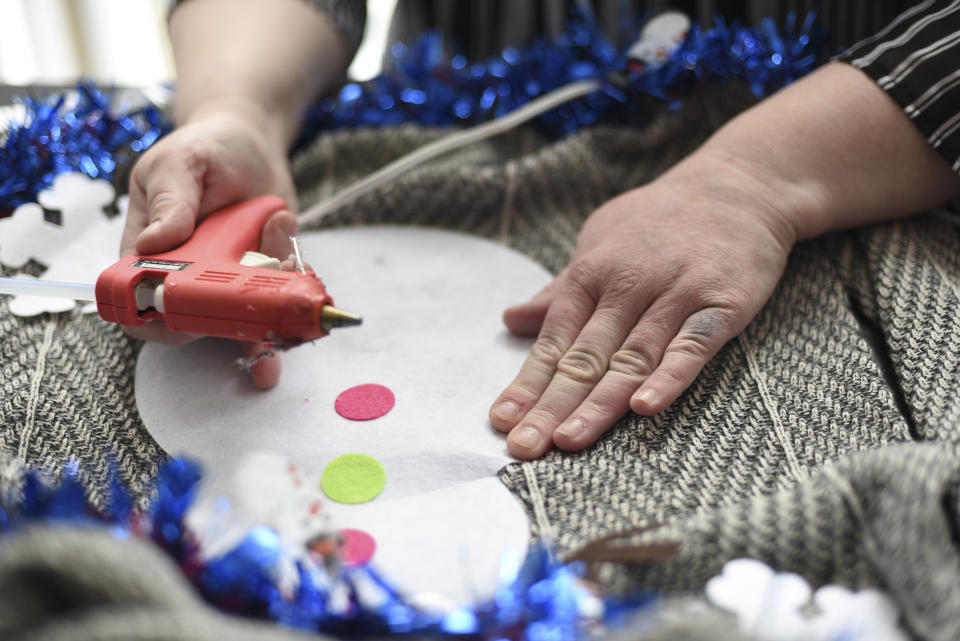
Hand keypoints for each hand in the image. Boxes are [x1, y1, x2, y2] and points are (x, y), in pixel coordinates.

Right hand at [120, 107, 297, 389]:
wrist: (252, 143)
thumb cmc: (206, 148)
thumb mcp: (180, 164)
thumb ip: (168, 203)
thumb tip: (148, 244)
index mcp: (149, 252)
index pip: (141, 305)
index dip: (164, 320)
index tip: (197, 308)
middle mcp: (188, 274)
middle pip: (203, 318)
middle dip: (234, 307)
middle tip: (260, 264)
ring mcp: (229, 277)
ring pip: (248, 311)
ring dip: (270, 290)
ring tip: (280, 236)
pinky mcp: (265, 274)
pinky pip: (279, 296)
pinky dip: (293, 285)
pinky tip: (294, 250)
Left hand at [489, 154, 797, 457]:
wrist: (737, 186)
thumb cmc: (658, 222)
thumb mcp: (599, 243)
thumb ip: (560, 290)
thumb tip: (511, 320)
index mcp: (591, 274)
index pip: (553, 340)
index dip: (527, 383)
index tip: (502, 421)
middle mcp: (627, 286)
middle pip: (585, 357)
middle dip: (551, 405)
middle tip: (524, 447)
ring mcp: (674, 294)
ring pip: (632, 359)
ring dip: (599, 403)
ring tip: (569, 441)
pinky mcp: (720, 303)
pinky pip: (692, 346)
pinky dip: (669, 376)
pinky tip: (645, 407)